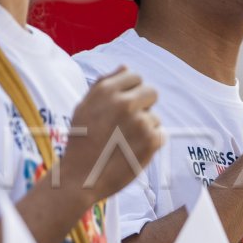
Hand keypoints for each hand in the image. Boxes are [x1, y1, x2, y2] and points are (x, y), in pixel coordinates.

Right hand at [62, 68, 163, 200]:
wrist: (81, 176)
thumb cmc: (81, 141)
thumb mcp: (84, 106)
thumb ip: (104, 84)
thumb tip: (125, 67)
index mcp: (107, 91)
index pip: (134, 77)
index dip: (131, 91)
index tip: (123, 106)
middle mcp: (124, 103)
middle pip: (151, 92)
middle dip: (143, 106)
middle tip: (128, 124)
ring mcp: (140, 122)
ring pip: (154, 117)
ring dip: (144, 128)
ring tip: (123, 143)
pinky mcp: (151, 140)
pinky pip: (161, 134)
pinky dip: (150, 144)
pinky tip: (132, 151)